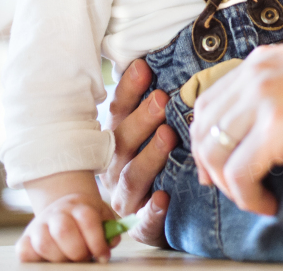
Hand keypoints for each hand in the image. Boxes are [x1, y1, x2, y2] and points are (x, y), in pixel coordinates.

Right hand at [17, 192, 116, 262]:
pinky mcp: (24, 240)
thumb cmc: (85, 219)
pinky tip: (50, 260)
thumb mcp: (101, 216)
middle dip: (78, 251)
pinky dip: (37, 260)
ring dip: (60, 258)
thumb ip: (110, 229)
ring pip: (44, 244)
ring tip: (69, 260)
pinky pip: (24, 252)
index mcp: (78, 204)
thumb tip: (110, 242)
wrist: (61, 210)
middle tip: (85, 258)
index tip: (103, 255)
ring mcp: (38, 225)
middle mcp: (56, 212)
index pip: (87, 219)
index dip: (97, 241)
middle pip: (64, 231)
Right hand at [99, 58, 175, 245]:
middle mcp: (115, 166)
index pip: (118, 111)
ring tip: (168, 136)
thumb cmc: (149, 161)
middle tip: (161, 98)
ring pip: (132, 176)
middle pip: (122, 141)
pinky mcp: (141, 224)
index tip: (143, 66)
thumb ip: (151, 99)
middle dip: (141, 119)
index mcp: (115, 140)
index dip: (128, 89)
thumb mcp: (145, 129)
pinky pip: (144, 220)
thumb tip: (156, 58)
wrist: (150, 215)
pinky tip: (163, 199)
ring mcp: (126, 196)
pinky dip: (152, 211)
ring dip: (149, 156)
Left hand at [190, 35, 282, 214]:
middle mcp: (257, 75)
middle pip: (204, 125)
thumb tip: (277, 103)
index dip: (208, 133)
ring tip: (251, 198)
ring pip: (214, 151)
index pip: (212, 98)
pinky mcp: (277, 130)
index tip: (218, 159)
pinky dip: (247, 196)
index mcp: (266, 60)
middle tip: (224, 185)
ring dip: (228, 184)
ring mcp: (264, 100)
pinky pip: (239, 174)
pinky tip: (267, 203)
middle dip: (208, 161)